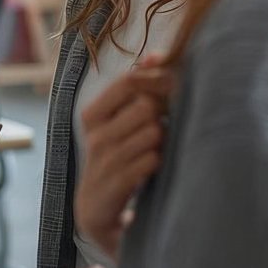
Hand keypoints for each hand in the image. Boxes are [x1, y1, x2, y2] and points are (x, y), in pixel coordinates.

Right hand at [75, 55, 174, 256]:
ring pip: (152, 133)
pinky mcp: (115, 185)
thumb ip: (137, 89)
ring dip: (165, 142)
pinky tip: (157, 170)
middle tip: (168, 129)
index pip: (129, 81)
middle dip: (164, 115)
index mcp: (93, 114)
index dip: (157, 82)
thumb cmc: (118, 160)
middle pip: (146, 105)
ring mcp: (103, 161)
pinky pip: (151, 161)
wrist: (98, 213)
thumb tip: (156, 54)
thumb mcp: (120, 124)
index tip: (173, 94)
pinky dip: (161, 163)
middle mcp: (94, 135)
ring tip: (160, 152)